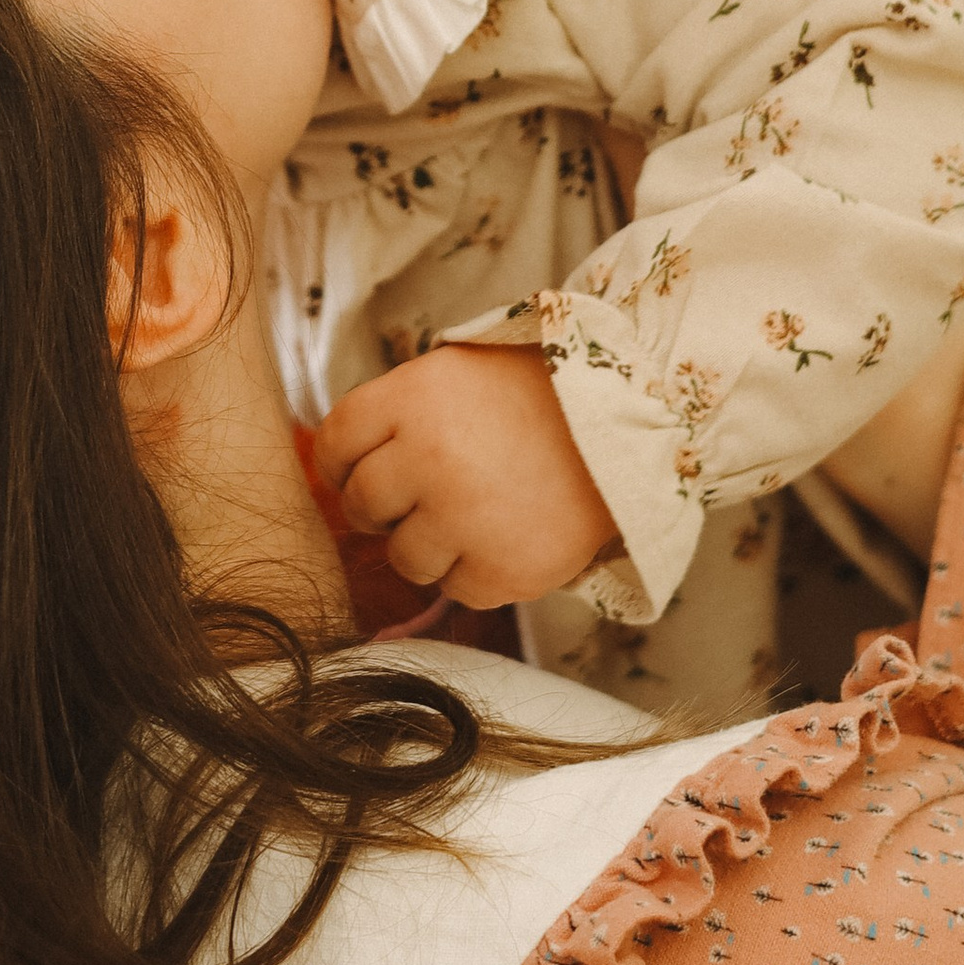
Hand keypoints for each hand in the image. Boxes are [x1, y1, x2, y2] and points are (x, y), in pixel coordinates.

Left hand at [312, 345, 619, 608]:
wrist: (629, 424)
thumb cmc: (531, 399)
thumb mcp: (453, 375)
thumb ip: (394, 415)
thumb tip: (337, 468)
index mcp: (411, 398)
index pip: (334, 444)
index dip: (344, 463)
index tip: (365, 468)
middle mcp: (430, 458)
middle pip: (361, 504)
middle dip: (386, 505)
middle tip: (431, 490)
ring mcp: (465, 518)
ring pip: (404, 559)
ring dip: (430, 544)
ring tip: (476, 513)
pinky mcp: (502, 569)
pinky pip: (457, 590)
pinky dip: (478, 571)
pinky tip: (509, 533)